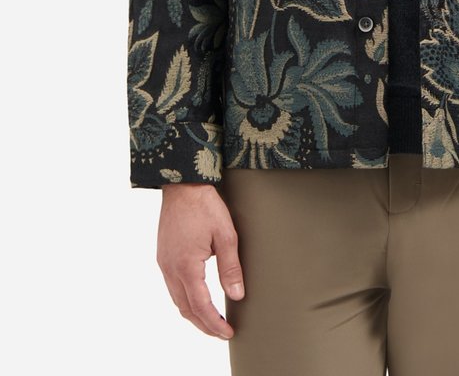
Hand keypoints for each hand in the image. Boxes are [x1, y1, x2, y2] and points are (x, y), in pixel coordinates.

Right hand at [157, 182, 244, 338]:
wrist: (182, 184)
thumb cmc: (205, 205)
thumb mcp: (225, 235)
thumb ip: (230, 267)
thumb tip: (237, 295)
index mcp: (186, 266)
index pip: (200, 306)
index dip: (214, 324)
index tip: (228, 332)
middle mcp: (170, 269)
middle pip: (186, 309)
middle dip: (204, 324)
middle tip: (222, 332)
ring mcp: (164, 263)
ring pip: (177, 300)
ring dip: (194, 313)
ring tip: (212, 320)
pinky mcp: (163, 256)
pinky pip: (172, 286)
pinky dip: (185, 299)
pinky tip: (197, 297)